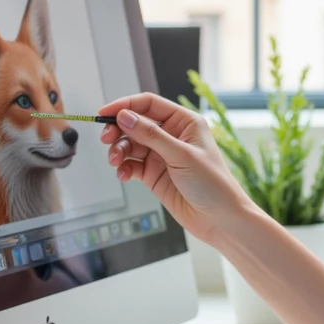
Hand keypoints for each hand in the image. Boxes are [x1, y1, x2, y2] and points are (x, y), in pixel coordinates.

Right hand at [97, 92, 248, 244]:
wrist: (219, 219)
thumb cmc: (213, 184)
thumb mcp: (181, 155)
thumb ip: (151, 135)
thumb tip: (125, 116)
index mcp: (184, 122)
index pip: (149, 104)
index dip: (125, 105)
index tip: (104, 113)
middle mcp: (172, 135)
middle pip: (136, 123)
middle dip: (118, 130)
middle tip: (106, 139)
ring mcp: (162, 155)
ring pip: (130, 144)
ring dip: (119, 151)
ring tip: (115, 162)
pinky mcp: (154, 174)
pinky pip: (132, 164)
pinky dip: (124, 168)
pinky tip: (123, 174)